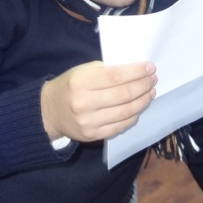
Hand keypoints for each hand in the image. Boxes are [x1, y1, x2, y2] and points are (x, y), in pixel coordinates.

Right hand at [41, 61, 156, 142]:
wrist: (49, 112)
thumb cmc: (68, 86)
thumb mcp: (81, 71)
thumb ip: (104, 70)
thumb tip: (133, 69)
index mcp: (80, 82)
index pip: (116, 76)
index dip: (136, 72)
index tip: (149, 67)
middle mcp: (84, 103)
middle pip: (123, 95)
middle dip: (143, 85)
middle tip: (153, 79)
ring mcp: (89, 121)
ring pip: (125, 112)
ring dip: (142, 101)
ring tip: (150, 92)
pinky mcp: (92, 135)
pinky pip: (120, 126)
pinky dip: (133, 116)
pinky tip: (138, 107)